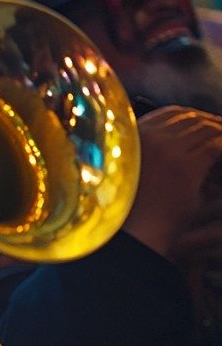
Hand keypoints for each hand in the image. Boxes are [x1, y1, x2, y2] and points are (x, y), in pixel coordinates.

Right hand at [124, 106, 221, 257]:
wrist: (134, 233)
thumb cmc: (132, 210)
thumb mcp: (135, 174)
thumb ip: (150, 154)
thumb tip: (175, 146)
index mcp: (133, 139)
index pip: (170, 112)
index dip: (193, 115)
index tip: (207, 121)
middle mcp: (150, 139)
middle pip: (190, 117)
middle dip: (212, 121)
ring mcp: (168, 150)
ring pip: (206, 128)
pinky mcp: (187, 166)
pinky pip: (216, 146)